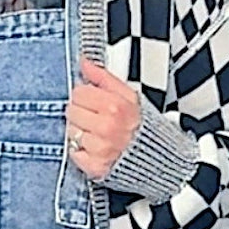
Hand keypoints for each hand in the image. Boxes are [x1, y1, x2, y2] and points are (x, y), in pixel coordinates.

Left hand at [65, 56, 140, 179]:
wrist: (158, 156)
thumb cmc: (142, 125)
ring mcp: (100, 148)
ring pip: (71, 132)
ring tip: (97, 133)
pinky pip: (74, 153)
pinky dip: (81, 151)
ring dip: (80, 132)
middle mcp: (106, 127)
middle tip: (96, 117)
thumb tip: (84, 62)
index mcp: (114, 106)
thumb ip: (103, 77)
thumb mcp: (129, 95)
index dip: (85, 95)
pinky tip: (95, 147)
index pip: (78, 93)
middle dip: (81, 112)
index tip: (93, 100)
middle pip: (71, 111)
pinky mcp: (95, 166)